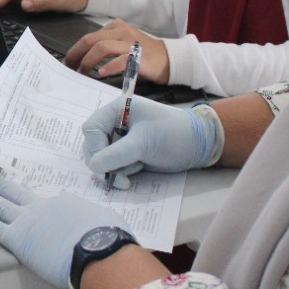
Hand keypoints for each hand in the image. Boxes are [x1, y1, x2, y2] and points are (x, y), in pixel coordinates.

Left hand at [0, 176, 128, 288]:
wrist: (98, 250)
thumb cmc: (109, 239)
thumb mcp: (107, 221)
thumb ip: (93, 220)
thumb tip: (92, 221)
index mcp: (65, 204)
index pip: (51, 203)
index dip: (45, 206)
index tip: (42, 207)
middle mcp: (43, 207)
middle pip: (18, 194)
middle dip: (4, 187)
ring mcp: (27, 221)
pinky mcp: (16, 239)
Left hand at [65, 19, 168, 82]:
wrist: (169, 59)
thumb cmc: (144, 55)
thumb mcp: (122, 45)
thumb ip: (105, 47)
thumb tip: (82, 60)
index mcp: (116, 27)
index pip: (89, 37)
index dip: (75, 50)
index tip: (68, 62)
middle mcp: (122, 31)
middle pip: (91, 40)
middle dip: (76, 55)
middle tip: (70, 68)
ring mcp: (130, 42)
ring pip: (102, 47)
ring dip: (88, 61)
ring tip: (83, 72)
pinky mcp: (139, 56)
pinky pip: (120, 60)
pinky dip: (109, 67)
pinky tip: (101, 74)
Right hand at [82, 97, 223, 181]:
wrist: (197, 145)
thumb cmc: (172, 135)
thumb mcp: (143, 143)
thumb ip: (116, 155)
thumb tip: (94, 167)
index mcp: (116, 110)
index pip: (91, 129)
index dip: (95, 147)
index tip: (105, 164)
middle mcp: (115, 123)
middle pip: (92, 145)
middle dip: (104, 163)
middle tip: (119, 178)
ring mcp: (120, 139)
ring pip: (101, 158)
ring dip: (115, 169)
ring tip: (137, 168)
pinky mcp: (127, 153)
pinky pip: (113, 165)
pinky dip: (121, 172)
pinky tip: (139, 168)